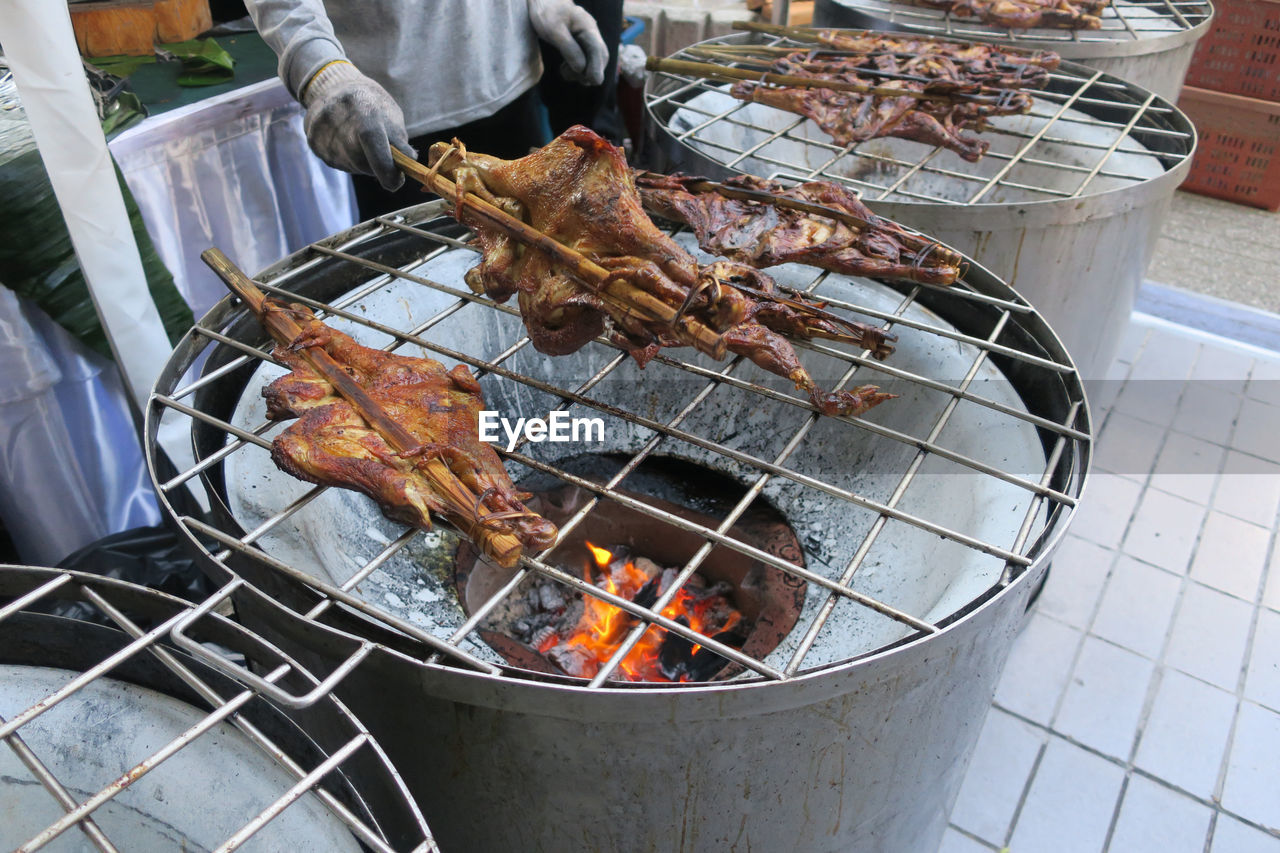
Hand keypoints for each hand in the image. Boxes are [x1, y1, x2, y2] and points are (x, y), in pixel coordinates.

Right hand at [301, 61, 413, 190]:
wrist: (333, 87)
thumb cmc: (370, 104)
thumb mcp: (390, 114)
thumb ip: (399, 140)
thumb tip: (408, 162)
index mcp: (362, 105)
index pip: (372, 140)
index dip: (385, 167)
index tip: (396, 182)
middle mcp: (337, 116)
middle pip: (362, 160)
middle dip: (377, 166)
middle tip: (381, 153)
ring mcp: (321, 130)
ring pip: (351, 165)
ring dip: (363, 163)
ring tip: (361, 141)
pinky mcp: (313, 142)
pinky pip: (339, 163)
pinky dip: (349, 160)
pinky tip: (347, 142)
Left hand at [528, 0, 607, 86]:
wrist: (543, 1)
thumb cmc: (546, 12)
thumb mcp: (554, 30)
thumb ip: (569, 49)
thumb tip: (581, 68)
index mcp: (587, 27)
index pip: (598, 51)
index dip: (597, 68)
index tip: (592, 81)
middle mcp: (592, 33)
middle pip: (601, 58)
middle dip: (589, 72)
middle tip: (568, 74)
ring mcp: (588, 38)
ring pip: (595, 61)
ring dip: (583, 72)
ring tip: (564, 70)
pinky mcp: (582, 43)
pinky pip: (587, 60)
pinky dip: (578, 69)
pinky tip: (565, 68)